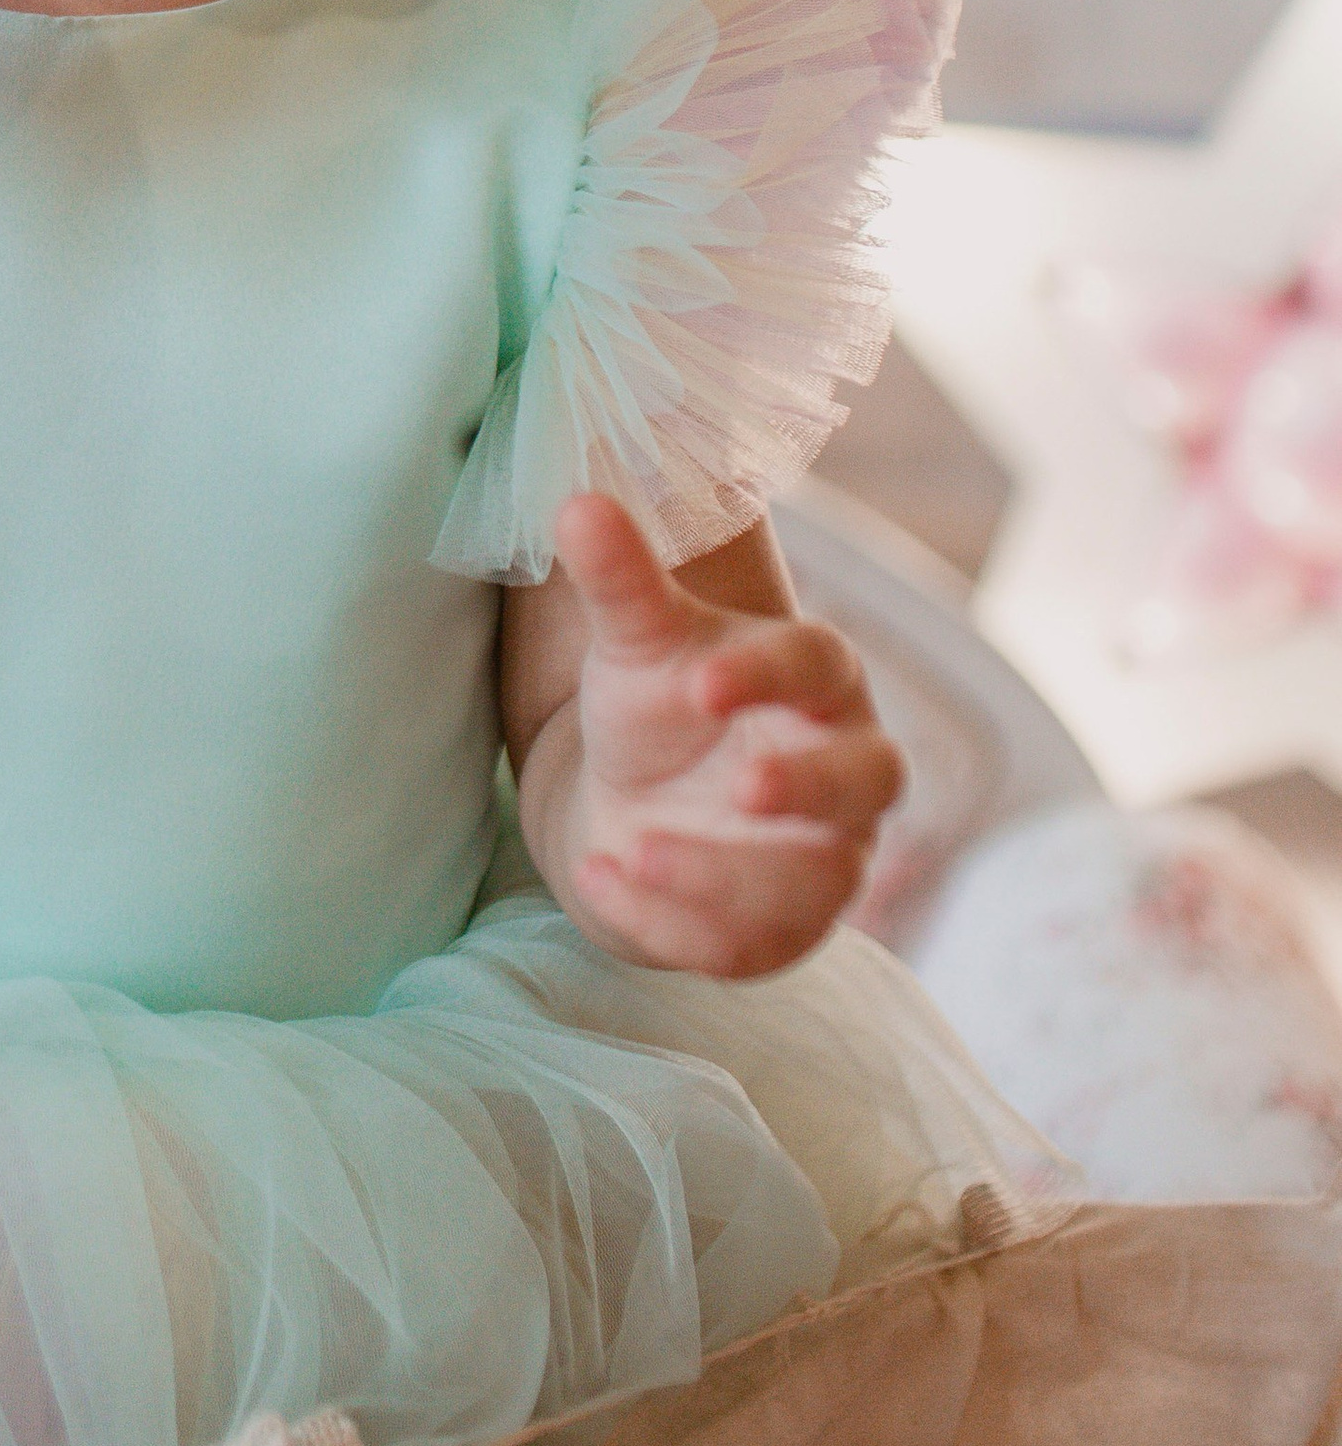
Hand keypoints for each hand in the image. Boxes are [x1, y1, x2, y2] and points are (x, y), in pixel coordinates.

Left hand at [551, 493, 905, 978]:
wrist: (640, 803)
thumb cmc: (662, 705)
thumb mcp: (634, 640)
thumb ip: (618, 579)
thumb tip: (575, 502)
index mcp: (819, 679)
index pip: (821, 666)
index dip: (773, 672)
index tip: (702, 682)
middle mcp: (846, 770)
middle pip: (871, 779)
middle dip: (811, 786)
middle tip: (744, 784)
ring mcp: (826, 857)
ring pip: (815, 879)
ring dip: (728, 872)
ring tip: (632, 846)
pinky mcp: (785, 929)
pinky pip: (749, 942)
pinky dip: (674, 920)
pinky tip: (600, 876)